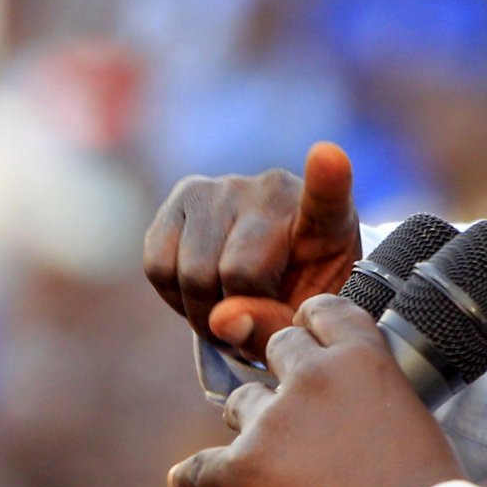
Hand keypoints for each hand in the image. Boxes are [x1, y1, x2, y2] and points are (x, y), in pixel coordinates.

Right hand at [142, 141, 359, 360]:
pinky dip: (173, 296)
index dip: (328, 177)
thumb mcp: (303, 322)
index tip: (328, 156)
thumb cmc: (300, 297)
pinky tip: (199, 294)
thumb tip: (221, 320)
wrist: (271, 274)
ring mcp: (225, 186)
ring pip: (192, 273)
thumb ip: (273, 327)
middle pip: (236, 272)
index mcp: (327, 220)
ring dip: (201, 314)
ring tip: (225, 315)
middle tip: (246, 329)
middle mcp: (274, 190)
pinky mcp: (185, 194)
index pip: (328, 194)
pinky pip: (158, 265)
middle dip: (232, 319)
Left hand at [167, 293, 460, 486]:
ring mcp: (273, 422)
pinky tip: (188, 484)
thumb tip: (355, 407)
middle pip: (278, 348)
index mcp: (362, 357)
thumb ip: (375, 394)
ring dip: (251, 424)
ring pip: (242, 402)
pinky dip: (194, 479)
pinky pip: (199, 468)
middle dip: (284, 374)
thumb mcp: (414, 418)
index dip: (311, 324)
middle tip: (293, 407)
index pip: (323, 313)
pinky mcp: (244, 470)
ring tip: (265, 458)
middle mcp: (313, 376)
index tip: (305, 335)